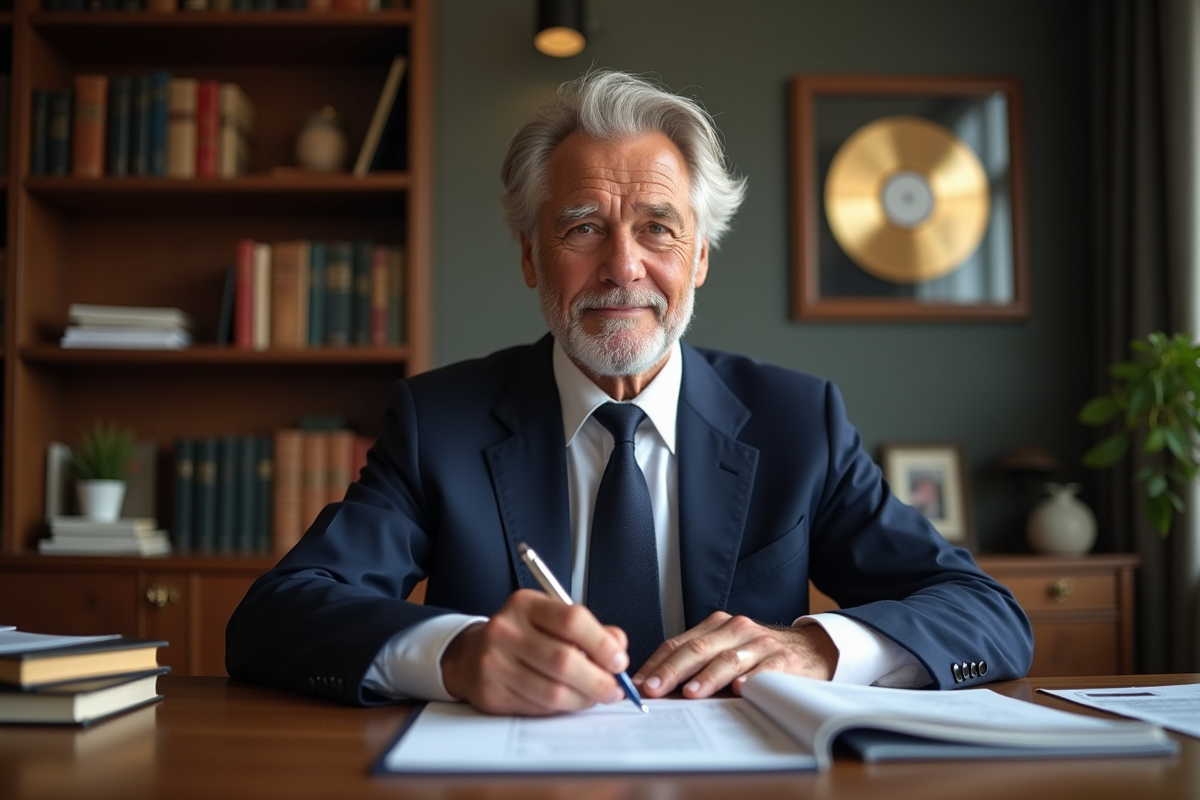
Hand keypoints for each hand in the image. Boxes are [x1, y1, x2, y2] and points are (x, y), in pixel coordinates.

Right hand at [440, 589, 630, 714]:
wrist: (470, 655)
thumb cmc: (521, 636)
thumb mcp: (551, 619)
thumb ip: (589, 630)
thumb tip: (618, 647)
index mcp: (525, 605)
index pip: (571, 619)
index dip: (602, 643)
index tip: (619, 661)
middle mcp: (506, 630)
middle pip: (564, 660)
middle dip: (598, 680)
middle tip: (614, 689)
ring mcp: (495, 663)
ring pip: (553, 691)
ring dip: (583, 699)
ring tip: (594, 697)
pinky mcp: (491, 694)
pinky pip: (538, 708)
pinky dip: (562, 709)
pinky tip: (568, 702)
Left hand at [633, 612, 837, 698]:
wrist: (809, 650)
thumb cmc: (758, 656)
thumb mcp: (724, 652)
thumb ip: (696, 665)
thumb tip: (658, 690)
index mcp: (715, 626)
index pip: (678, 643)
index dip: (656, 664)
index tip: (639, 684)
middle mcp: (735, 629)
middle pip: (697, 649)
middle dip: (672, 671)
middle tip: (654, 689)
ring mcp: (759, 643)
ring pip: (727, 659)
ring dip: (707, 677)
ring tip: (691, 693)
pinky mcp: (783, 660)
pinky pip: (764, 670)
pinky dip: (751, 679)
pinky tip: (740, 690)